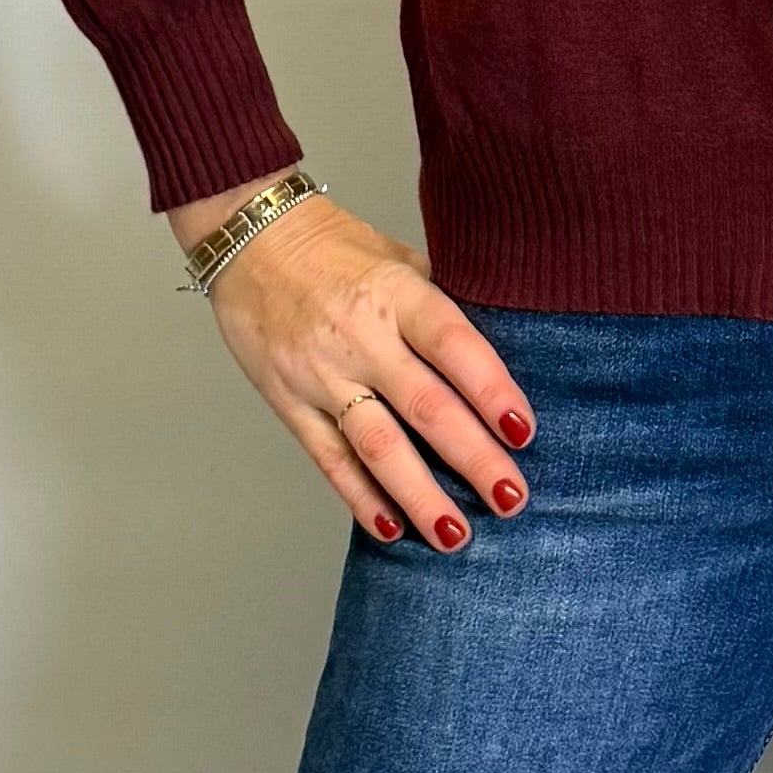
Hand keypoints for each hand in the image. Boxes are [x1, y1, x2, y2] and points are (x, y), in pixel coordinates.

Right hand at [167, 181, 535, 552]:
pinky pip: (329, 457)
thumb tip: (500, 355)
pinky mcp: (289, 401)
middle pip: (425, 406)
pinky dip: (361, 497)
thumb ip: (442, 305)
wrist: (248, 237)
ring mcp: (320, 374)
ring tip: (457, 535)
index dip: (492, 390)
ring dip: (421, 496)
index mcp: (396, 294)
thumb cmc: (334, 247)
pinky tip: (392, 528)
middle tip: (512, 497)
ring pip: (377, 445)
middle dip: (473, 459)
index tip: (525, 431)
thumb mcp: (399, 258)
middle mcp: (360, 337)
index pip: (454, 345)